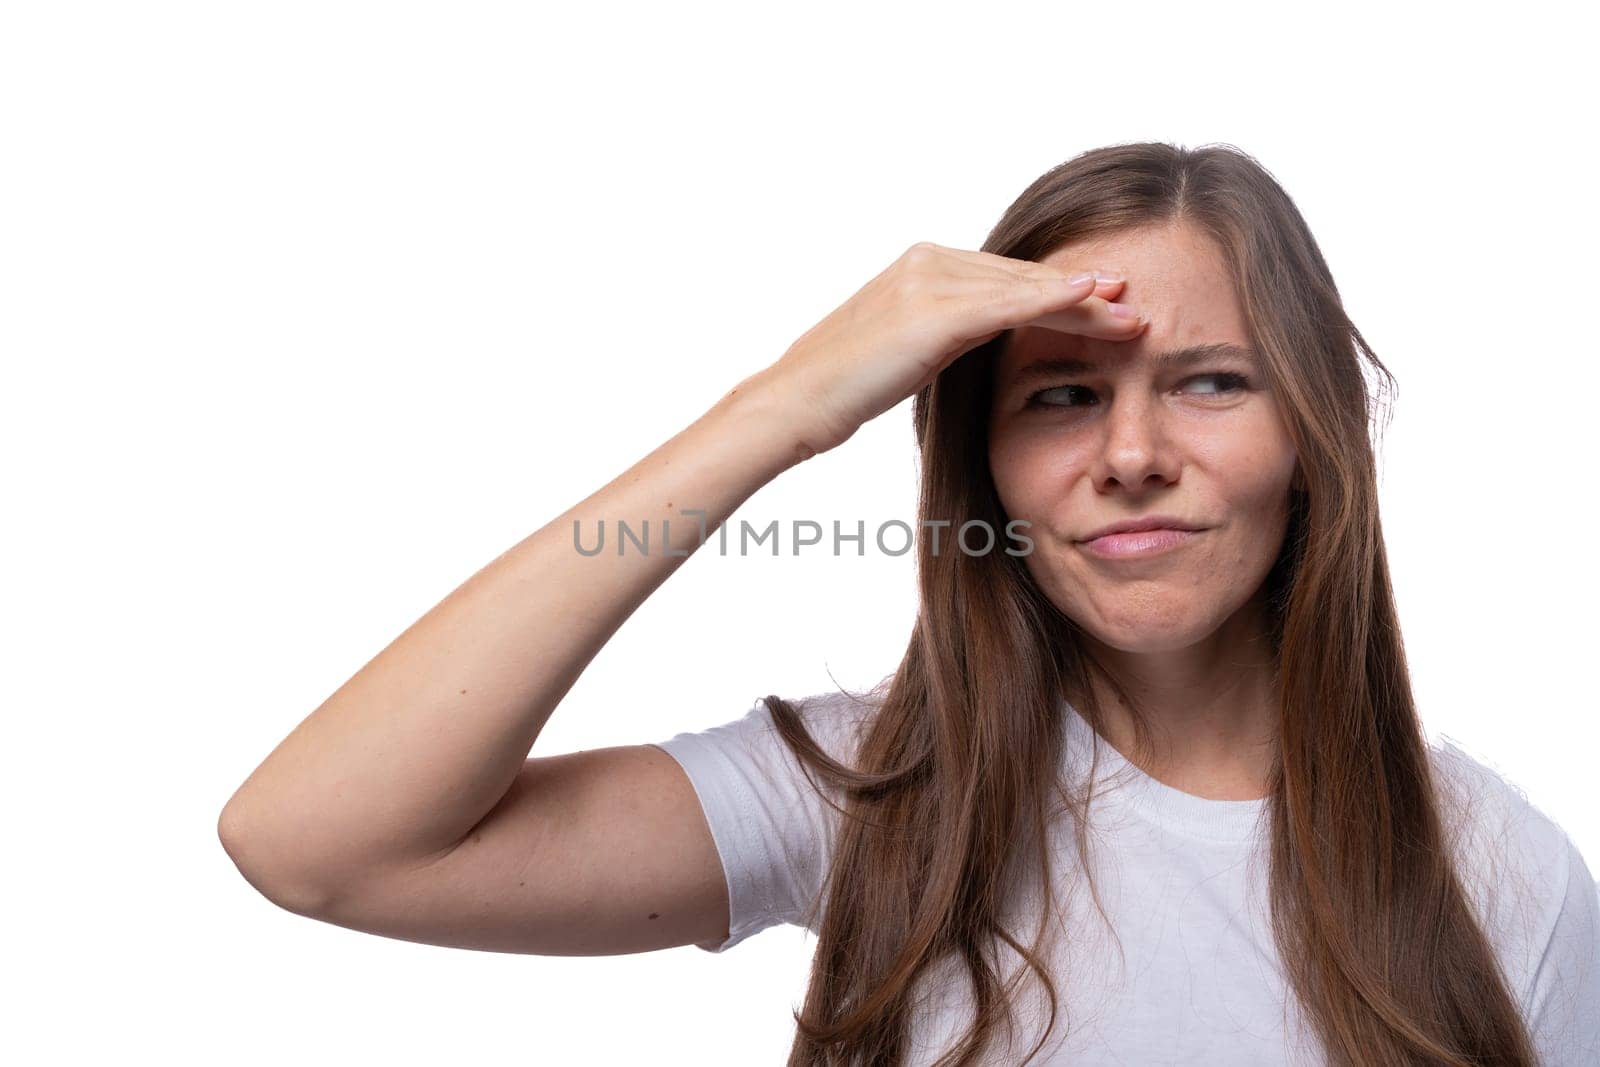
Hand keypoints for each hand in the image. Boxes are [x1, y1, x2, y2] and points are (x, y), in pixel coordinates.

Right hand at [758, 240, 1144, 456]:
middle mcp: (926, 261)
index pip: (1003, 277)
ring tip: (1131, 313)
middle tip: (1134, 303)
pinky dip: (1055, 299)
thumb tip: (975, 342)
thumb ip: (941, 335)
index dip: (1054, 291)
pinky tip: (1093, 298)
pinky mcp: (933, 310)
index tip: (1100, 302)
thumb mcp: (901, 354)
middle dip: (1080, 292)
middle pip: (1021, 277)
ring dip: (1083, 300)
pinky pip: (1009, 303)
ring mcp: (929, 280)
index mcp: (918, 266)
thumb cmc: (839, 391)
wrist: (794, 403)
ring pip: (1024, 288)